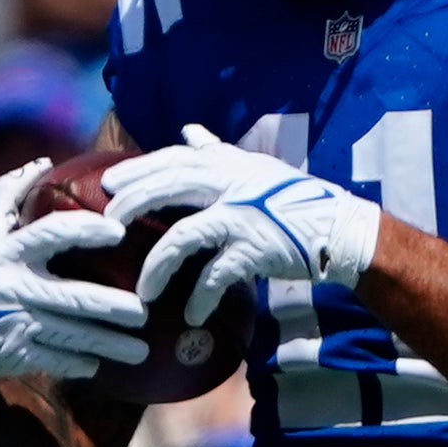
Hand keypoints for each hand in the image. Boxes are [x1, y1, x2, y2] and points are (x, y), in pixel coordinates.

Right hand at [0, 160, 149, 393]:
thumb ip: (9, 193)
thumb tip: (43, 163)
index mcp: (8, 253)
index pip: (50, 234)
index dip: (84, 231)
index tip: (118, 231)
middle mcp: (14, 288)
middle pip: (71, 297)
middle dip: (110, 306)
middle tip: (142, 310)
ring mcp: (15, 324)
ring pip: (71, 336)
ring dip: (108, 345)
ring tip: (141, 351)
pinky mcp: (14, 355)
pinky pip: (55, 361)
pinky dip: (79, 364)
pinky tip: (101, 365)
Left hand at [112, 125, 385, 326]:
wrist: (340, 228)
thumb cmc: (294, 200)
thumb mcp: (255, 168)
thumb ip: (218, 153)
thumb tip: (189, 132)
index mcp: (229, 165)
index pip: (174, 159)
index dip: (139, 169)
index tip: (108, 182)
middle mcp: (233, 185)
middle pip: (169, 187)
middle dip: (133, 204)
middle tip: (107, 224)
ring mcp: (243, 216)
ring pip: (184, 237)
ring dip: (158, 266)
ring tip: (143, 291)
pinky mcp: (255, 249)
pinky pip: (216, 275)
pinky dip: (201, 296)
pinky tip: (191, 314)